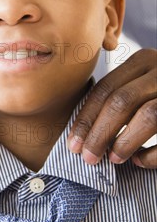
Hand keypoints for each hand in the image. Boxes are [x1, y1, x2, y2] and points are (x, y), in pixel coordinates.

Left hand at [68, 49, 156, 167]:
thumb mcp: (142, 85)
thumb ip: (119, 99)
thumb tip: (84, 135)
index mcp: (144, 61)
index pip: (105, 89)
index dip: (85, 119)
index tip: (73, 144)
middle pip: (122, 101)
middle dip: (99, 133)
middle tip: (87, 157)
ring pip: (148, 115)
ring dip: (125, 141)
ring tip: (112, 159)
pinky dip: (153, 154)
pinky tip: (140, 161)